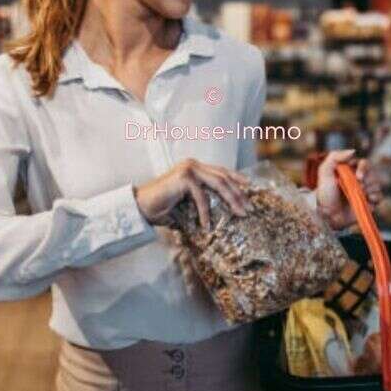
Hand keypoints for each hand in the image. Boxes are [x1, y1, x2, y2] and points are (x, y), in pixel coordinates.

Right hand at [135, 159, 250, 227]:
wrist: (140, 208)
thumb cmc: (162, 208)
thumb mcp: (187, 204)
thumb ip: (202, 203)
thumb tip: (223, 215)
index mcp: (194, 168)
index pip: (221, 171)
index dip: (237, 179)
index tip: (250, 189)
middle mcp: (193, 165)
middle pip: (223, 177)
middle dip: (239, 193)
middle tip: (249, 208)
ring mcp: (188, 169)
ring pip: (218, 183)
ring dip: (231, 200)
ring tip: (239, 214)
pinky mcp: (183, 178)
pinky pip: (202, 196)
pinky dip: (205, 212)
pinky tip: (206, 225)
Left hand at [315, 150, 382, 229]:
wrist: (327, 214)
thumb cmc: (325, 193)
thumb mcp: (324, 172)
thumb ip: (335, 157)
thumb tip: (354, 151)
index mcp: (350, 171)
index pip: (364, 163)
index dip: (363, 169)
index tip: (358, 177)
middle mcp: (359, 180)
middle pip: (372, 174)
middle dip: (367, 180)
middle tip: (359, 188)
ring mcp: (364, 192)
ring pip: (376, 185)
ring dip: (371, 189)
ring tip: (362, 195)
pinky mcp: (368, 203)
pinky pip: (379, 197)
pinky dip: (376, 197)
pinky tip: (368, 199)